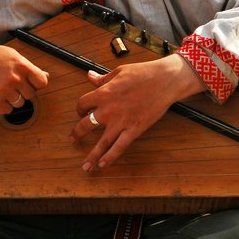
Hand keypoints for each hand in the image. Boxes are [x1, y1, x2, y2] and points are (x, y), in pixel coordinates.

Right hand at [0, 44, 49, 114]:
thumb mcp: (10, 54)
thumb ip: (28, 66)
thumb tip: (46, 76)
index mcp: (21, 65)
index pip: (42, 82)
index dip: (36, 84)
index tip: (30, 83)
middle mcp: (14, 78)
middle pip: (31, 95)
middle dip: (22, 91)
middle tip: (9, 83)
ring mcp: (4, 91)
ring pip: (19, 104)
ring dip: (12, 99)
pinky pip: (6, 111)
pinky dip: (1, 105)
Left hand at [70, 54, 204, 170]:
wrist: (165, 80)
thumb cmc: (142, 73)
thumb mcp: (118, 72)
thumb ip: (102, 79)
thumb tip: (89, 76)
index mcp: (103, 93)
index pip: (83, 104)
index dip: (80, 109)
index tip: (81, 112)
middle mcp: (109, 110)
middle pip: (86, 125)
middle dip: (77, 133)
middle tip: (73, 140)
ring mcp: (121, 121)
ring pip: (102, 142)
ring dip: (92, 155)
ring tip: (85, 166)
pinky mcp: (135, 129)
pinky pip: (120, 146)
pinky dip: (111, 157)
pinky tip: (103, 165)